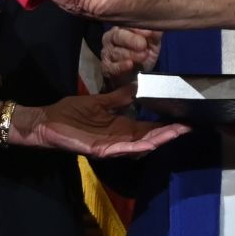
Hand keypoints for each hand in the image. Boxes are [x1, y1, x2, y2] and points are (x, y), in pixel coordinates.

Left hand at [12, 85, 187, 157]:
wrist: (46, 122)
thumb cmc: (69, 112)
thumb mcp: (99, 101)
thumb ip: (120, 96)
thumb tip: (141, 85)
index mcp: (120, 126)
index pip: (148, 127)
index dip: (165, 124)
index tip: (184, 117)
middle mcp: (119, 138)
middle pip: (149, 138)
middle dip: (168, 133)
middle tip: (188, 127)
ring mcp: (110, 146)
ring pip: (139, 146)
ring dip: (157, 140)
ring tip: (175, 133)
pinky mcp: (99, 150)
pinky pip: (121, 150)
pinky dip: (136, 148)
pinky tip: (149, 144)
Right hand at [99, 26, 161, 84]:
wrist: (136, 77)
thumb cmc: (143, 55)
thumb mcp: (152, 43)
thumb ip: (155, 34)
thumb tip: (156, 28)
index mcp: (122, 28)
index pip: (127, 24)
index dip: (138, 28)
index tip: (149, 33)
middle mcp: (111, 38)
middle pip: (118, 36)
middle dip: (132, 40)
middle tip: (143, 45)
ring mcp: (107, 52)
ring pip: (117, 52)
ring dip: (131, 54)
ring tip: (143, 56)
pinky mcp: (106, 67)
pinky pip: (112, 66)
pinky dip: (121, 66)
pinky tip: (130, 64)